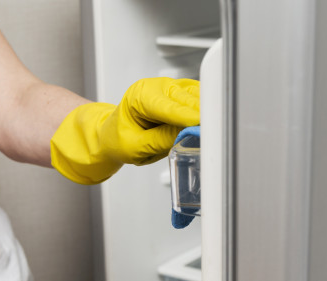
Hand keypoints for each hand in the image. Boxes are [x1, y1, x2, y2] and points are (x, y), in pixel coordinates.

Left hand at [50, 77, 199, 183]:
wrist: (112, 134)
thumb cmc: (118, 138)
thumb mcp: (135, 147)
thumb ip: (160, 140)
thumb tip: (186, 134)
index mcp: (140, 96)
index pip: (169, 106)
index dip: (188, 117)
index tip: (203, 127)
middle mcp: (156, 86)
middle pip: (186, 99)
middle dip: (201, 115)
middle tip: (214, 135)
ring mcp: (170, 87)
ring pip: (196, 95)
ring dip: (206, 111)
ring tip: (213, 131)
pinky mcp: (181, 92)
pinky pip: (198, 97)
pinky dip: (206, 109)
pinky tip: (208, 123)